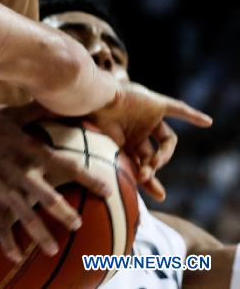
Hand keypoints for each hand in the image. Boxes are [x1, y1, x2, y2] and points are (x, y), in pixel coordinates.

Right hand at [0, 94, 111, 264]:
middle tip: (78, 225)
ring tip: (52, 249)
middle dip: (65, 212)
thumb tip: (59, 102)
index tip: (106, 190)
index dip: (88, 177)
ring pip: (24, 214)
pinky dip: (7, 241)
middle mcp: (16, 166)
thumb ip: (35, 111)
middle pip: (48, 195)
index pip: (65, 163)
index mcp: (27, 146)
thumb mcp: (6, 112)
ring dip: (40, 233)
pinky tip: (16, 254)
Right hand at [89, 82, 211, 199]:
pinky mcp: (154, 103)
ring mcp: (147, 116)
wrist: (91, 101)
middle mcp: (138, 129)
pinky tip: (207, 123)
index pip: (143, 164)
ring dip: (166, 154)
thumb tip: (137, 194)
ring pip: (168, 139)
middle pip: (156, 154)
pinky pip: (177, 109)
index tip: (159, 195)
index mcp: (126, 141)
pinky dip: (191, 115)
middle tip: (148, 174)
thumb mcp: (109, 153)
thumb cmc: (91, 127)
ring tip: (155, 162)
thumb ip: (126, 171)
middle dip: (155, 167)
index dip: (151, 180)